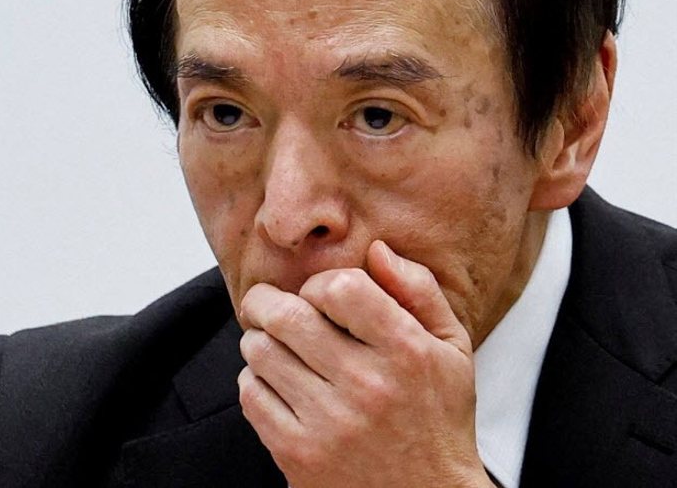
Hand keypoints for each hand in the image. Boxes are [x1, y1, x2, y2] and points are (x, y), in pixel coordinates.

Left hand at [238, 240, 492, 486]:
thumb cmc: (438, 417)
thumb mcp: (452, 349)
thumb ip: (419, 291)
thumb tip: (377, 250)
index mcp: (406, 353)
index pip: (340, 287)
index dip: (320, 283)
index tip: (319, 296)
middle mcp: (366, 386)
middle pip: (286, 316)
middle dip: (267, 302)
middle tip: (268, 305)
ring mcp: (328, 424)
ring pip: (261, 352)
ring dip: (260, 340)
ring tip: (276, 345)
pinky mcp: (298, 454)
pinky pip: (251, 395)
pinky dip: (255, 379)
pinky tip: (277, 382)